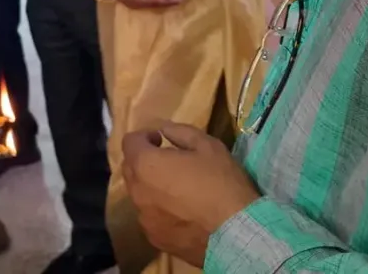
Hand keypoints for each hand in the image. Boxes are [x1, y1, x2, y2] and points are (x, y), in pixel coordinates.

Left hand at [122, 123, 260, 266]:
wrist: (238, 234)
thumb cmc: (222, 184)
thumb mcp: (208, 145)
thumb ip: (180, 132)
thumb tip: (164, 129)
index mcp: (145, 164)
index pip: (130, 142)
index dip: (145, 137)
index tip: (161, 141)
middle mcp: (137, 191)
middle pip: (130, 168)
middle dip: (144, 161)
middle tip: (169, 163)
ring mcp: (144, 218)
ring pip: (139, 194)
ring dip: (151, 187)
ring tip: (177, 190)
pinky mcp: (155, 238)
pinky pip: (150, 217)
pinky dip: (159, 211)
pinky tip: (182, 214)